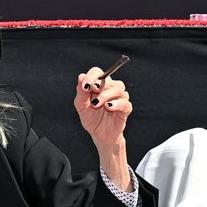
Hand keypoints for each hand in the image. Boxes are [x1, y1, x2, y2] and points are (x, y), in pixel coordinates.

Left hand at [75, 66, 133, 189]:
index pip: (98, 72)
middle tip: (91, 90)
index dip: (92, 76)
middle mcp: (111, 88)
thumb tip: (81, 77)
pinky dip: (116, 103)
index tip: (86, 85)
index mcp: (99, 85)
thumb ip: (81, 92)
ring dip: (105, 95)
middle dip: (98, 84)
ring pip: (118, 88)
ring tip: (96, 104)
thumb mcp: (81, 106)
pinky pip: (124, 102)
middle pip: (108, 79)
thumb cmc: (91, 118)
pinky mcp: (126, 108)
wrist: (99, 135)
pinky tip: (108, 107)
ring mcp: (120, 98)